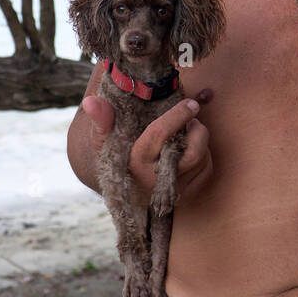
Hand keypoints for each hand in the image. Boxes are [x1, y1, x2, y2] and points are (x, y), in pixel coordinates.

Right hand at [80, 92, 214, 206]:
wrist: (127, 195)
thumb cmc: (118, 159)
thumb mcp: (105, 142)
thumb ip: (102, 121)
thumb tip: (91, 101)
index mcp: (135, 162)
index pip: (159, 134)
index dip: (177, 116)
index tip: (190, 103)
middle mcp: (155, 179)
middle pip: (192, 152)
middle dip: (198, 130)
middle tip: (193, 119)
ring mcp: (173, 190)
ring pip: (202, 158)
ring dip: (201, 140)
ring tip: (189, 132)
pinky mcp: (187, 195)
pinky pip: (207, 168)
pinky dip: (205, 154)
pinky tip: (191, 149)